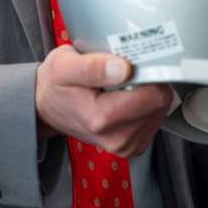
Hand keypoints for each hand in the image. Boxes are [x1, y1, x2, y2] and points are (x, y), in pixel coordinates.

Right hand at [35, 47, 172, 157]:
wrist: (47, 107)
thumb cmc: (56, 82)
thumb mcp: (64, 65)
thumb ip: (93, 67)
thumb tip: (125, 68)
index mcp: (101, 118)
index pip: (153, 95)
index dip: (150, 72)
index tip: (136, 61)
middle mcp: (117, 138)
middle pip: (160, 103)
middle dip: (149, 82)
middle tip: (126, 70)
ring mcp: (125, 146)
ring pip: (160, 111)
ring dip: (146, 93)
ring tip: (122, 84)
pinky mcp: (132, 146)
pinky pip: (154, 120)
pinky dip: (144, 105)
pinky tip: (126, 97)